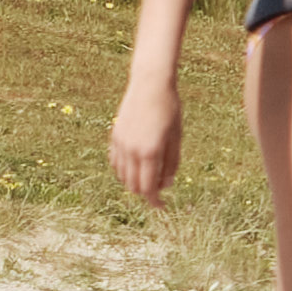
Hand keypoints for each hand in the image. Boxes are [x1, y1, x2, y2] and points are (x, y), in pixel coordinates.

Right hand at [107, 66, 186, 206]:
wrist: (150, 83)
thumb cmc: (170, 109)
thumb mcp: (176, 137)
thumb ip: (171, 163)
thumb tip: (166, 186)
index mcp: (150, 151)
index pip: (149, 188)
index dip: (155, 201)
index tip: (162, 207)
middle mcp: (132, 150)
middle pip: (134, 185)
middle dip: (146, 192)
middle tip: (158, 191)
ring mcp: (121, 143)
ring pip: (122, 175)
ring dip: (134, 182)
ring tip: (148, 178)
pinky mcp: (115, 135)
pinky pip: (115, 162)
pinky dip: (123, 170)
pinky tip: (134, 168)